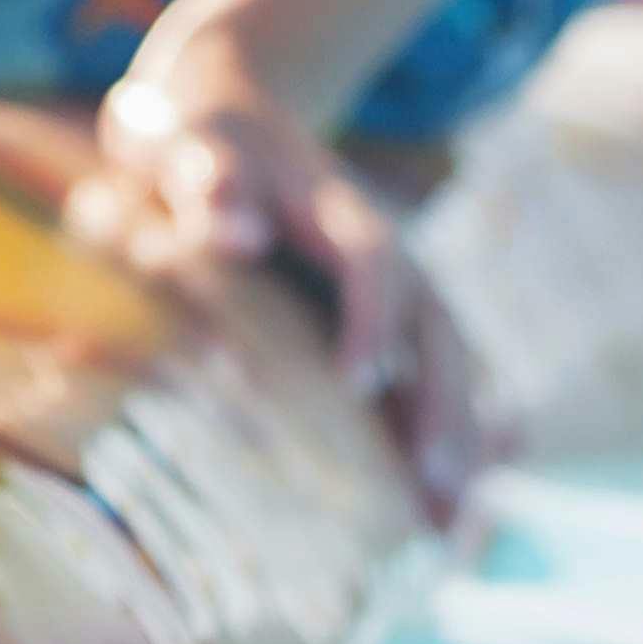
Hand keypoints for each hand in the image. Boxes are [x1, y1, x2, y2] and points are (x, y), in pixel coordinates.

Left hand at [78, 26, 497, 525]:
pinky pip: (432, 385)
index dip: (373, 320)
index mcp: (337, 208)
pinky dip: (443, 445)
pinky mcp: (388, 325)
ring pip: (449, 365)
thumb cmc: (191, 139)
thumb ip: (208, 179)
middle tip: (438, 489)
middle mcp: (388, 252)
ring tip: (452, 530)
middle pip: (437, 326)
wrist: (225, 112)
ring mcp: (398, 291)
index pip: (373, 262)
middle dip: (444, 405)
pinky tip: (441, 523)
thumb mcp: (184, 141)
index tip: (360, 384)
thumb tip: (238, 234)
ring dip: (458, 440)